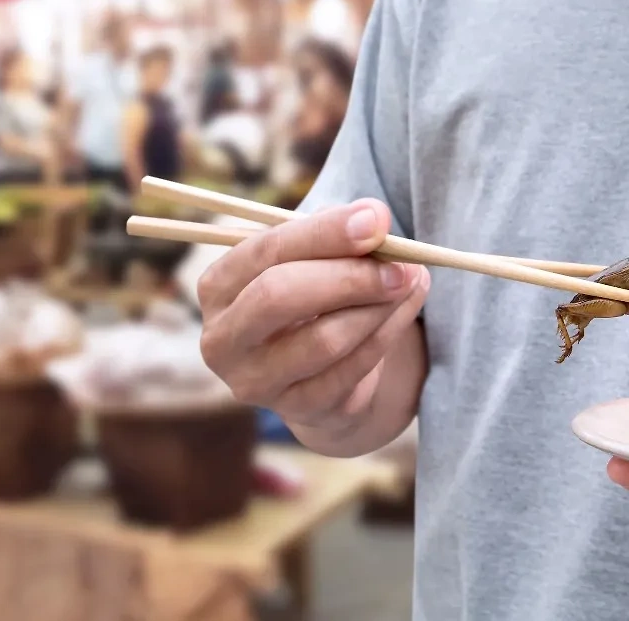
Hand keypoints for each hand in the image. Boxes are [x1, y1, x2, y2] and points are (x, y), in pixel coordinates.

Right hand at [198, 199, 428, 439]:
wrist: (320, 373)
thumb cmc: (312, 299)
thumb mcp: (314, 261)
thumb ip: (334, 237)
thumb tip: (373, 219)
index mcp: (218, 286)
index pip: (265, 251)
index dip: (324, 233)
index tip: (377, 220)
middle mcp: (223, 338)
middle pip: (279, 297)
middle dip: (349, 276)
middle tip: (401, 264)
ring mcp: (255, 381)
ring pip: (323, 339)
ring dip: (377, 307)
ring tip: (410, 281)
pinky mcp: (297, 408)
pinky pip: (351, 369)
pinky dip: (387, 334)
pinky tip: (407, 309)